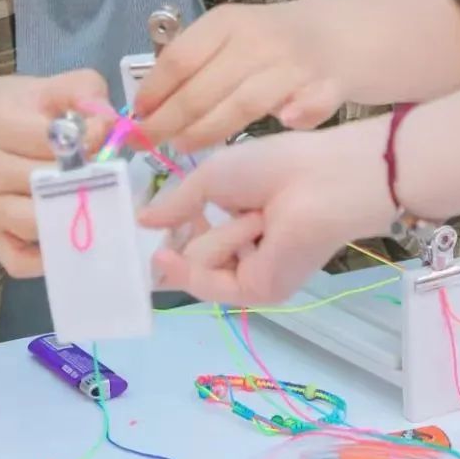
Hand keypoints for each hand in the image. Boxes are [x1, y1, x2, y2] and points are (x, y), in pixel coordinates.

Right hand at [0, 70, 109, 277]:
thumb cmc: (9, 111)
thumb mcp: (39, 87)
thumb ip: (79, 89)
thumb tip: (110, 119)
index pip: (51, 139)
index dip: (88, 135)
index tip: (102, 131)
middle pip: (49, 182)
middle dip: (85, 174)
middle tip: (100, 164)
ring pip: (39, 223)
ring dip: (72, 212)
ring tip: (88, 193)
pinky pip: (21, 261)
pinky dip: (47, 255)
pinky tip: (64, 229)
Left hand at [133, 1, 344, 152]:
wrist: (341, 31)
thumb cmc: (272, 41)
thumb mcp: (231, 37)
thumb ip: (198, 64)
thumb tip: (147, 106)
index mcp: (227, 23)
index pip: (180, 58)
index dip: (154, 91)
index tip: (135, 117)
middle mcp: (258, 39)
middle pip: (204, 86)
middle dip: (170, 120)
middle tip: (148, 143)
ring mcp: (293, 62)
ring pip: (244, 103)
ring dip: (210, 130)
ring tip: (184, 148)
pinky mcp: (328, 83)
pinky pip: (308, 106)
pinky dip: (297, 115)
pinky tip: (283, 124)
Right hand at [139, 119, 388, 305]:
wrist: (318, 182)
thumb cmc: (272, 166)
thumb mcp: (212, 177)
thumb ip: (177, 203)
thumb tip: (141, 220)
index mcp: (240, 219)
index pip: (195, 237)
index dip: (173, 230)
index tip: (149, 222)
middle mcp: (246, 250)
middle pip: (192, 255)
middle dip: (190, 230)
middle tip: (206, 209)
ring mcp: (252, 273)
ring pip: (199, 266)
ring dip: (218, 234)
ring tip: (258, 214)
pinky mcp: (259, 292)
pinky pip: (211, 282)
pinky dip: (198, 264)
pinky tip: (165, 257)